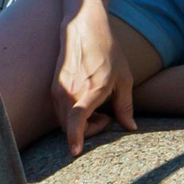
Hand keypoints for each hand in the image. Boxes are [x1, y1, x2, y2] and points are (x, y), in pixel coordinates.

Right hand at [54, 2, 135, 154]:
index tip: (75, 152)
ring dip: (81, 124)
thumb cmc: (109, 53)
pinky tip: (87, 104)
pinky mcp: (53, 89)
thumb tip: (130, 128)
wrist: (84, 31)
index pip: (77, 120)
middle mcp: (70, 92)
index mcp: (90, 90)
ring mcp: (58, 91)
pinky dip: (73, 116)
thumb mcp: (124, 79)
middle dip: (89, 130)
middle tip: (107, 118)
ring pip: (64, 121)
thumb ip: (126, 106)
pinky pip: (60, 112)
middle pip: (72, 127)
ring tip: (100, 111)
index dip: (75, 138)